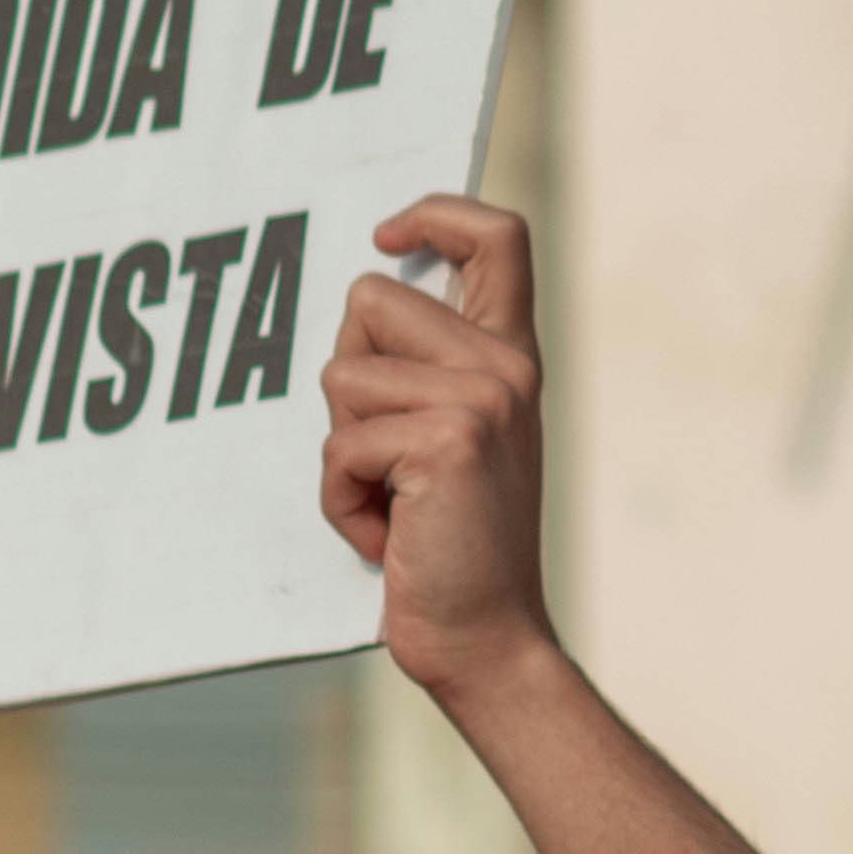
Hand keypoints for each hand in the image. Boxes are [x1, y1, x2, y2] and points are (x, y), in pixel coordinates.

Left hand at [320, 196, 555, 713]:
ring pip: (341, 376)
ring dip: (343, 452)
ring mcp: (479, 399)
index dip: (435, 212)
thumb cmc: (457, 551)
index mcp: (513, 360)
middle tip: (387, 456)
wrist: (487, 641)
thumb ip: (433, 372)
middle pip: (369, 299)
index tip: (388, 239)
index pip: (497, 235)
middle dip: (347, 379)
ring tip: (393, 502)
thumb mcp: (459, 444)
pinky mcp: (444, 441)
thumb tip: (363, 298)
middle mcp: (505, 368)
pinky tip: (390, 535)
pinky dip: (342, 502)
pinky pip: (339, 446)